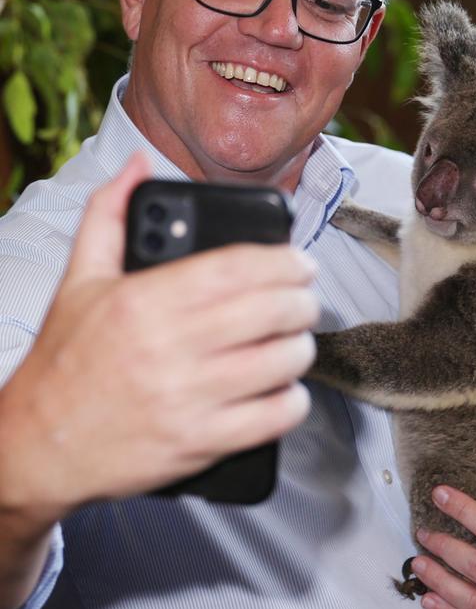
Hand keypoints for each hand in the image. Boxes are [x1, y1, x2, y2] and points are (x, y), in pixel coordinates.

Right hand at [0, 154, 317, 521]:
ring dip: (301, 345)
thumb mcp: (79, 278)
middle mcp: (171, 348)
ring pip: (282, 361)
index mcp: (147, 301)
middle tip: (301, 297)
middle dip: (303, 299)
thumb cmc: (64, 362)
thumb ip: (108, 212)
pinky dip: (292, 400)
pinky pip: (273, 418)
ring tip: (292, 338)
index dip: (285, 260)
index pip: (240, 267)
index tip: (299, 261)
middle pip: (273, 310)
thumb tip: (138, 164)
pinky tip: (281, 387)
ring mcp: (189, 399)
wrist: (38, 444)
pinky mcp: (200, 442)